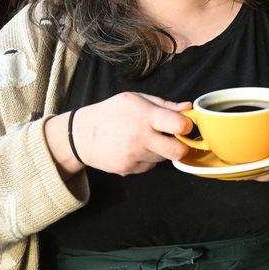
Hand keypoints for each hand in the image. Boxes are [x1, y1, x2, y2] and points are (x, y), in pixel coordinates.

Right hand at [55, 92, 193, 176]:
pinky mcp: (128, 170)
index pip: (179, 125)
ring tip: (145, 139)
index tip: (185, 125)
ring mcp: (134, 157)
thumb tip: (188, 108)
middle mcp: (140, 139)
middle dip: (182, 146)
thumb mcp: (135, 99)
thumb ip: (164, 105)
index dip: (187, 126)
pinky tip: (133, 148)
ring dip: (161, 151)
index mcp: (144, 117)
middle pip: (178, 151)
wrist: (79, 135)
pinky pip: (149, 166)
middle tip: (175, 139)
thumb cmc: (110, 113)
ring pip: (163, 159)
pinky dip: (147, 158)